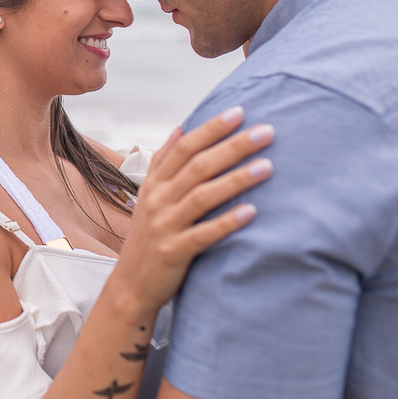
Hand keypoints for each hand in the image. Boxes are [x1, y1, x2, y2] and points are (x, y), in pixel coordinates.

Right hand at [110, 106, 273, 314]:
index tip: (239, 112)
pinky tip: (252, 212)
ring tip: (268, 167)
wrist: (130, 286)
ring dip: (236, 180)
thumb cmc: (148, 239)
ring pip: (202, 196)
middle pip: (198, 166)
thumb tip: (180, 129)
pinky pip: (204, 234)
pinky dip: (227, 222)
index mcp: (155, 184)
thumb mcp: (149, 197)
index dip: (211, 129)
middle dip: (233, 146)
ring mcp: (164, 226)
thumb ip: (164, 163)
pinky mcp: (174, 252)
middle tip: (266, 132)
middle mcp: (158, 201)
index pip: (184, 148)